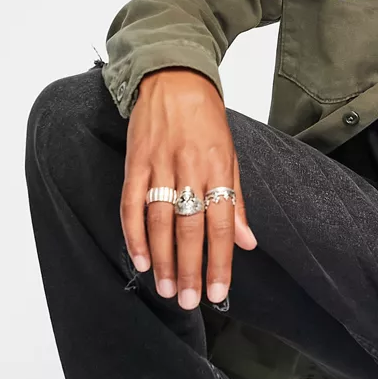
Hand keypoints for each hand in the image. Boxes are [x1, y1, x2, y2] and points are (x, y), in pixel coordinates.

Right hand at [119, 68, 257, 309]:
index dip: (219, 260)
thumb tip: (246, 242)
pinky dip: (133, 233)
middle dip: (189, 268)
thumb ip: (236, 201)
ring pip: (159, 220)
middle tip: (188, 300)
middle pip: (188, 227)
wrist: (173, 78)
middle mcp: (189, 168)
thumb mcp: (231, 155)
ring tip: (166, 288)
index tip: (217, 291)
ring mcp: (159, 164)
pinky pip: (131, 203)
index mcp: (219, 168)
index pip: (221, 223)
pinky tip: (139, 258)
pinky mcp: (135, 162)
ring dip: (161, 259)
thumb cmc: (206, 119)